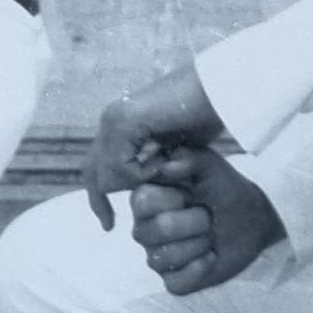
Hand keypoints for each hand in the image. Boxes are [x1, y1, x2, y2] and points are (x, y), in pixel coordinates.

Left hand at [84, 61, 224, 230]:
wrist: (221, 86)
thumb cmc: (207, 114)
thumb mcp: (175, 149)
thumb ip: (156, 163)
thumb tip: (144, 190)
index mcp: (121, 127)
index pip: (96, 167)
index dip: (98, 196)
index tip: (109, 224)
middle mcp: (112, 121)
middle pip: (91, 171)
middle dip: (98, 201)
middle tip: (109, 225)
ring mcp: (115, 119)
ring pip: (105, 173)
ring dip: (137, 183)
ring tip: (166, 173)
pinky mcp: (125, 120)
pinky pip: (122, 165)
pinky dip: (143, 173)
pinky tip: (166, 163)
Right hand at [129, 147, 284, 294]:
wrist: (251, 217)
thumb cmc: (224, 189)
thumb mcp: (211, 166)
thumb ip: (190, 158)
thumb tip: (169, 165)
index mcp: (146, 199)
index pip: (141, 202)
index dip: (172, 199)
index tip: (192, 193)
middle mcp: (145, 229)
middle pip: (154, 231)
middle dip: (193, 222)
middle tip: (207, 216)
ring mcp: (157, 256)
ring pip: (162, 259)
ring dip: (198, 245)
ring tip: (210, 236)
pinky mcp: (174, 280)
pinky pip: (175, 283)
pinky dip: (199, 270)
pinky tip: (211, 256)